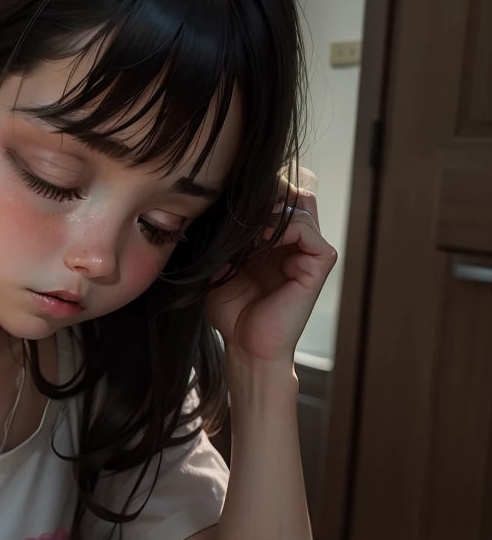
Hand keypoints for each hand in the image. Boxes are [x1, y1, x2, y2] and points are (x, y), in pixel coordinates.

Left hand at [206, 186, 337, 365]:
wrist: (246, 347)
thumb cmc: (233, 313)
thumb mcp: (221, 266)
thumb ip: (227, 237)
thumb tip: (223, 205)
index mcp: (277, 240)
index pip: (278, 195)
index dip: (258, 191)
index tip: (229, 204)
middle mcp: (297, 243)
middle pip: (295, 192)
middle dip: (269, 193)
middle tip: (241, 210)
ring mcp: (310, 253)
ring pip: (302, 205)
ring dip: (271, 211)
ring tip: (249, 231)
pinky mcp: (318, 265)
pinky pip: (307, 230)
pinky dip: (284, 227)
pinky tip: (262, 240)